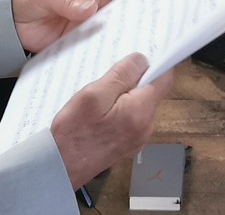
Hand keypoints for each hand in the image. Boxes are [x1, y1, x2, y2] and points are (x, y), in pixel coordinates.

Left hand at [12, 0, 139, 52]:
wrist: (8, 22)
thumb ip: (67, 1)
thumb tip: (89, 8)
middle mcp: (90, 5)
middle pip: (119, 8)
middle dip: (136, 14)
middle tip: (155, 23)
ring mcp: (85, 25)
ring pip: (109, 29)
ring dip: (121, 35)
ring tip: (140, 44)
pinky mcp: (76, 42)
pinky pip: (94, 47)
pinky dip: (104, 52)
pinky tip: (114, 59)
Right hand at [50, 53, 174, 188]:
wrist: (59, 168)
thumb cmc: (73, 133)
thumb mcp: (93, 95)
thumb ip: (121, 75)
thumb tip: (142, 60)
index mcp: (140, 112)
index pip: (164, 79)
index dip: (155, 63)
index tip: (139, 57)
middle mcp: (146, 127)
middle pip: (152, 91)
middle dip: (134, 80)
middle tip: (108, 78)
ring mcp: (138, 138)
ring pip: (140, 104)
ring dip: (125, 95)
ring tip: (100, 97)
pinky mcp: (128, 144)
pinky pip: (132, 117)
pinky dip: (121, 109)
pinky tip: (100, 112)